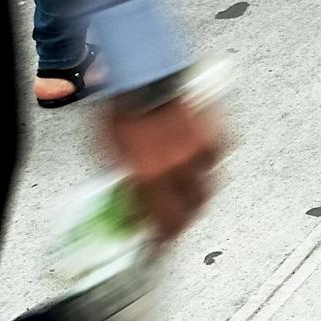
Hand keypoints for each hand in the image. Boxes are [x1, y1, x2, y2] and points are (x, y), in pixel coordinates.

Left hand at [104, 97, 221, 246]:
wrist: (143, 75)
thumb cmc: (120, 109)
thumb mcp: (105, 152)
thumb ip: (120, 181)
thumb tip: (126, 202)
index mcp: (151, 174)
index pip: (167, 222)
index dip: (165, 239)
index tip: (160, 246)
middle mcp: (180, 167)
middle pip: (195, 209)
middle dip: (185, 221)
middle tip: (175, 224)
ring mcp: (200, 150)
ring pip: (208, 186)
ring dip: (196, 194)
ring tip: (186, 195)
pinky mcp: (214, 134)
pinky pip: (214, 159)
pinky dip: (205, 164)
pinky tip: (194, 161)